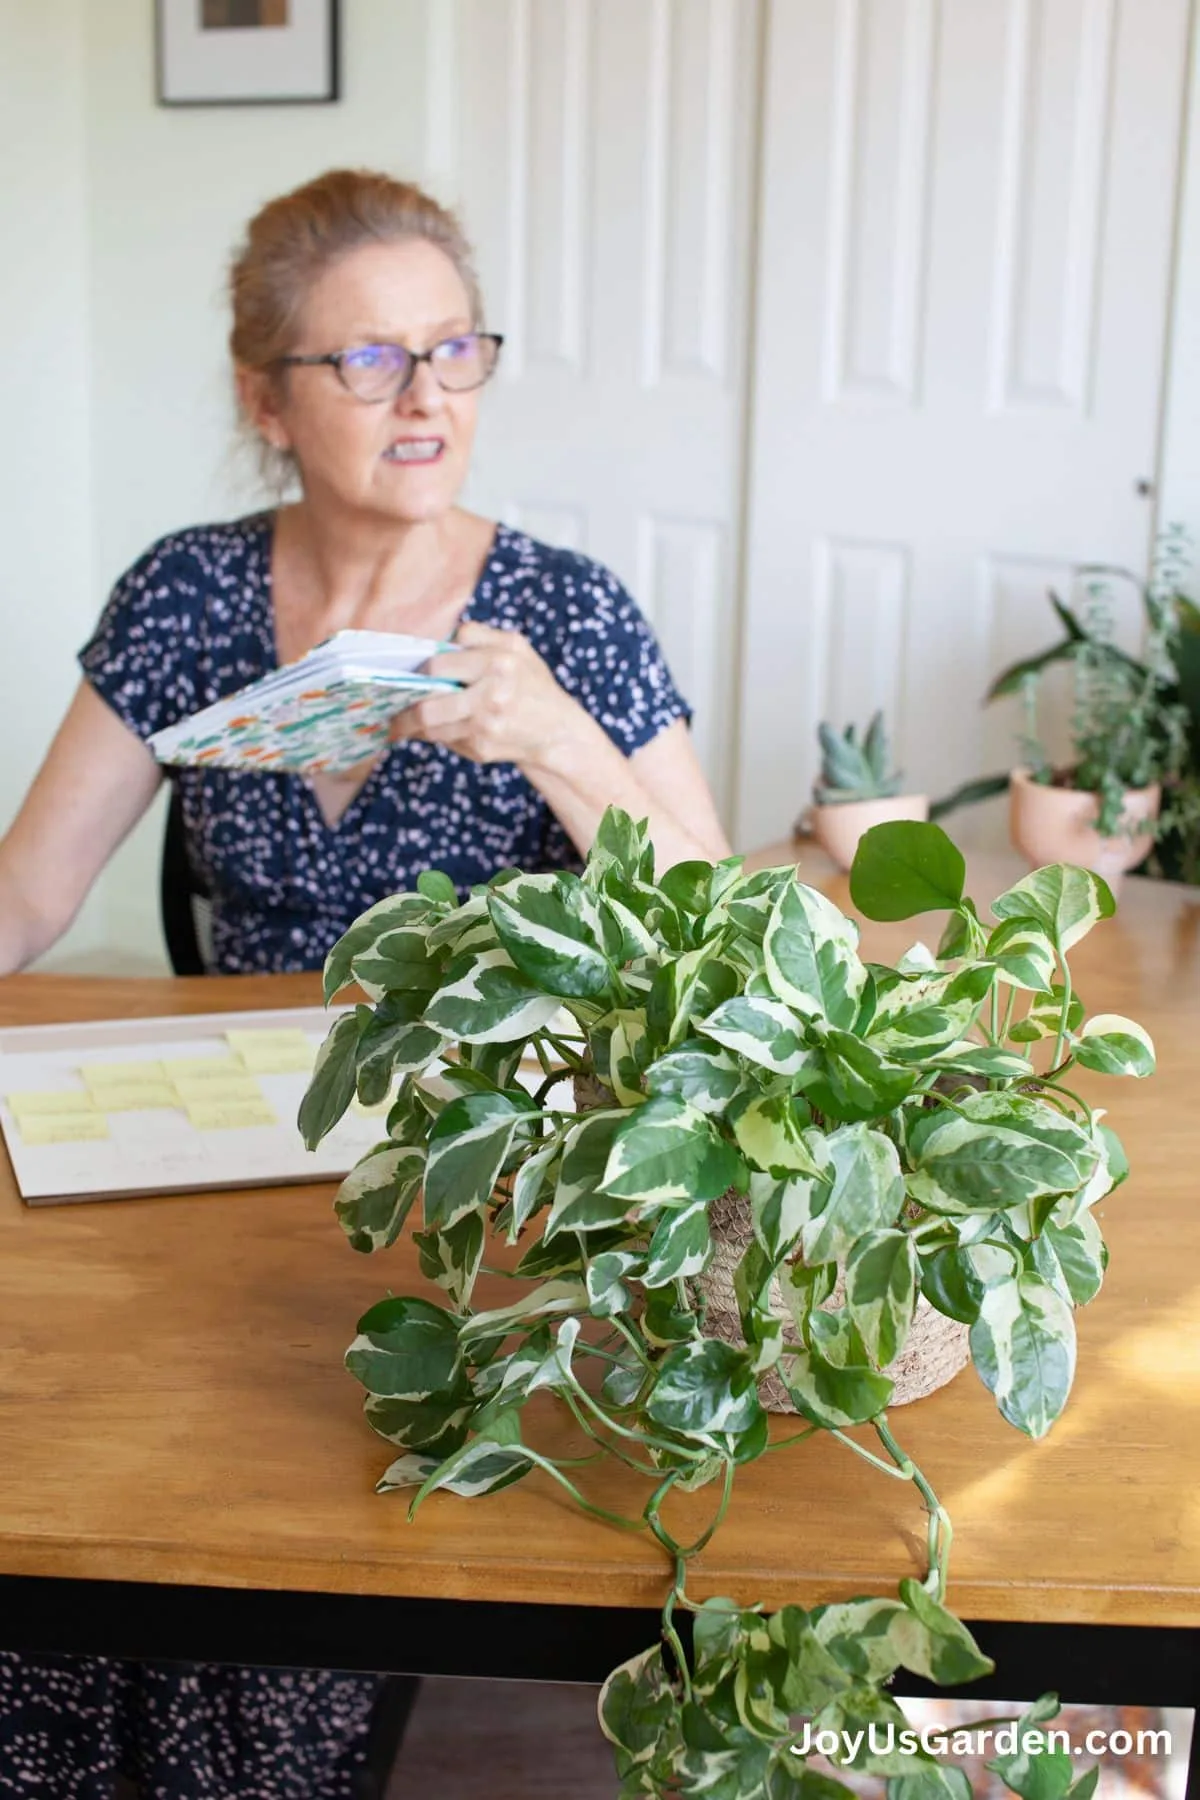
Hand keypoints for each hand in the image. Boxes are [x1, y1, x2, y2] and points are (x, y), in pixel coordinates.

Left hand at [391, 621, 596, 770]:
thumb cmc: (532, 684)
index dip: (420, 670)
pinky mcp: (482, 749)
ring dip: (410, 727)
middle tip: (390, 711)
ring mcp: (486, 726)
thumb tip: (442, 638)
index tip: (409, 674)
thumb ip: (479, 635)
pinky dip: (435, 735)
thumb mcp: (516, 647)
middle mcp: (492, 696)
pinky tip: (430, 731)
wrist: (557, 732)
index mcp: (499, 663)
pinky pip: (446, 740)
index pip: (439, 665)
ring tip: (398, 724)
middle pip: (428, 707)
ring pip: (431, 728)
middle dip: (403, 712)